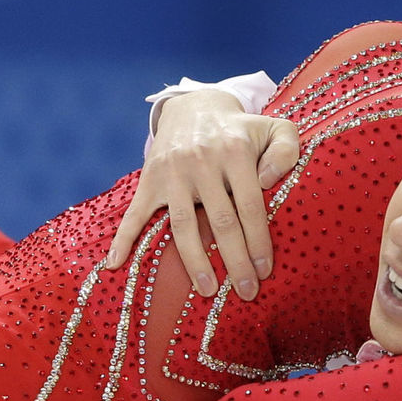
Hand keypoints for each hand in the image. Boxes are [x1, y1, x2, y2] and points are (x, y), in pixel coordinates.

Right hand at [105, 90, 299, 300]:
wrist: (194, 108)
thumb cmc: (242, 130)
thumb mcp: (274, 128)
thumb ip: (286, 149)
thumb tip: (269, 180)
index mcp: (235, 151)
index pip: (249, 206)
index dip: (258, 241)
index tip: (265, 271)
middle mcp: (201, 161)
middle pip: (220, 221)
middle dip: (235, 261)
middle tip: (246, 292)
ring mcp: (172, 172)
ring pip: (183, 224)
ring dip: (195, 261)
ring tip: (208, 291)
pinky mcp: (150, 179)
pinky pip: (135, 213)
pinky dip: (123, 239)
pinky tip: (115, 265)